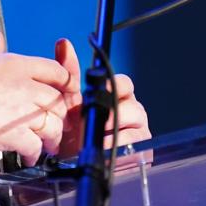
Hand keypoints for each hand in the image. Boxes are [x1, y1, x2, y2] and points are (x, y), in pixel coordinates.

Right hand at [0, 30, 70, 166]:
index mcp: (17, 64)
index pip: (57, 71)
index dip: (65, 85)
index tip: (62, 96)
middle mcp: (24, 86)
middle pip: (59, 101)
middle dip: (59, 116)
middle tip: (54, 125)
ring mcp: (20, 111)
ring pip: (52, 125)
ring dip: (50, 138)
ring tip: (45, 145)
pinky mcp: (11, 134)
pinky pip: (35, 146)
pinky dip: (34, 154)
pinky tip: (28, 157)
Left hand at [54, 38, 150, 159]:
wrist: (73, 162)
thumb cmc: (74, 130)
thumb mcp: (68, 99)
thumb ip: (68, 72)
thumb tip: (63, 44)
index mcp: (118, 95)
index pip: (124, 83)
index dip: (113, 87)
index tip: (99, 93)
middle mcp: (132, 109)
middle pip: (133, 102)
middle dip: (113, 111)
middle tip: (95, 119)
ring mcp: (139, 129)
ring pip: (136, 120)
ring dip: (114, 129)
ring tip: (96, 136)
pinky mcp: (142, 149)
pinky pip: (137, 143)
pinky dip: (119, 145)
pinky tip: (105, 148)